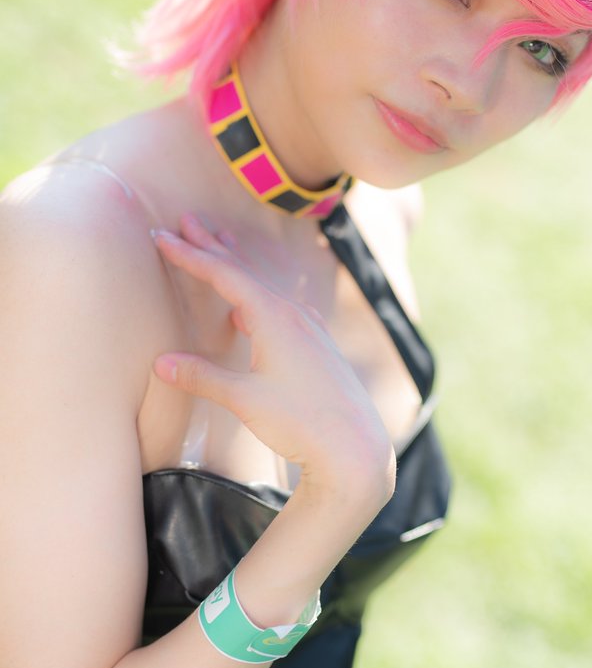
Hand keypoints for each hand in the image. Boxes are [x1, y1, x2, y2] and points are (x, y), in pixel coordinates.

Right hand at [152, 216, 393, 498]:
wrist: (355, 447)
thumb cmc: (301, 422)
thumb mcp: (245, 399)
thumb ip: (203, 376)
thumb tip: (160, 362)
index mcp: (274, 318)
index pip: (224, 276)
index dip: (190, 256)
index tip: (162, 236)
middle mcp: (294, 314)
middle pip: (245, 271)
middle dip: (213, 246)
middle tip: (187, 219)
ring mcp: (310, 329)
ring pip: (265, 286)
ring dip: (238, 266)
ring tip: (220, 245)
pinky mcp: (317, 347)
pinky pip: (281, 307)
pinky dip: (258, 295)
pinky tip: (252, 310)